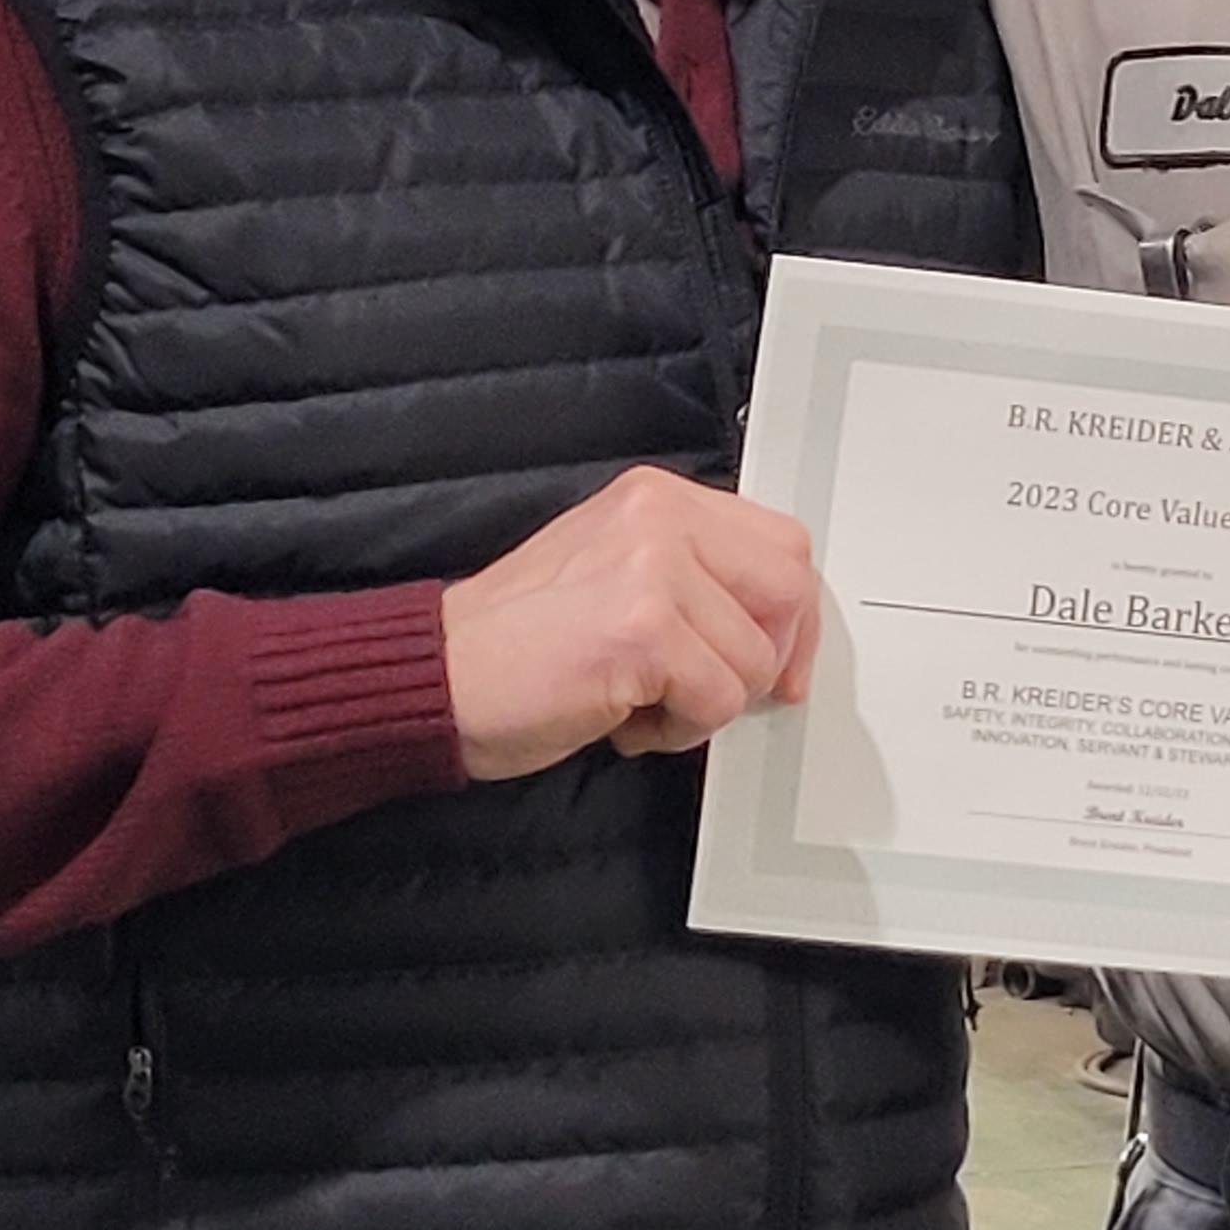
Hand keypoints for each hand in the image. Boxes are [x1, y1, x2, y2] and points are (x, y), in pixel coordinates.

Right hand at [437, 466, 820, 781]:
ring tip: (637, 704)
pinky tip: (621, 719)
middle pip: (787, 589)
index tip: (779, 668)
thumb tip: (779, 630)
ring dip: (705, 706)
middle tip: (713, 695)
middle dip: (766, 660)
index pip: (781, 543)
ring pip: (753, 659)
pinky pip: (718, 700)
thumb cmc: (517, 643)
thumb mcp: (614, 575)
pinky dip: (677, 732)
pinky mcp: (642, 629)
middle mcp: (659, 517)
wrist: (435, 675)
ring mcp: (653, 569)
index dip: (793, 616)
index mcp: (657, 498)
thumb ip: (694, 581)